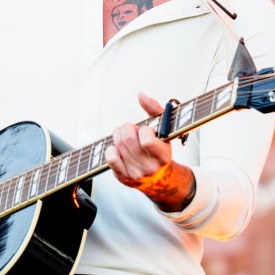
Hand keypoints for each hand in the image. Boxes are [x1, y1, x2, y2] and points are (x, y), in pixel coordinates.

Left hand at [105, 93, 196, 211]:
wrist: (160, 178)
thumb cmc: (160, 149)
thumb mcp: (164, 130)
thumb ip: (154, 109)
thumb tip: (140, 95)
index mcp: (163, 156)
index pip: (147, 140)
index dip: (143, 130)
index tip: (146, 130)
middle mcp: (150, 167)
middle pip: (127, 139)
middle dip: (127, 128)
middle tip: (130, 128)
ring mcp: (136, 174)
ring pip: (118, 146)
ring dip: (118, 135)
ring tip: (124, 136)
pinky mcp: (123, 178)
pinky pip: (110, 158)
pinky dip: (111, 148)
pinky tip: (118, 148)